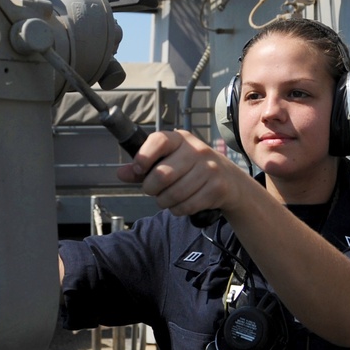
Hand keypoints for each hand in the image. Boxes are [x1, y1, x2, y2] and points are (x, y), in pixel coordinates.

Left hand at [116, 129, 241, 217]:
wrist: (229, 180)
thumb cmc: (190, 169)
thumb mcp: (168, 161)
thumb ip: (142, 167)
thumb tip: (121, 173)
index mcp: (180, 139)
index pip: (158, 140)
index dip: (144, 157)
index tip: (139, 169)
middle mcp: (196, 150)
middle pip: (162, 174)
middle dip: (151, 188)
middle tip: (153, 190)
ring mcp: (209, 169)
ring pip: (173, 194)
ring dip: (164, 201)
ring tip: (167, 198)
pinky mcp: (216, 188)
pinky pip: (186, 206)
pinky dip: (178, 209)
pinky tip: (181, 204)